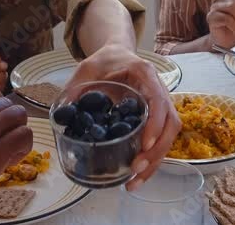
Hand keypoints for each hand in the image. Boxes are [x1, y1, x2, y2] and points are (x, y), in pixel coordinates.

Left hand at [65, 44, 181, 190]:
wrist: (116, 54)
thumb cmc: (104, 60)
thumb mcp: (86, 69)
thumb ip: (74, 88)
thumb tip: (64, 114)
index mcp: (145, 74)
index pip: (159, 100)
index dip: (155, 124)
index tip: (145, 145)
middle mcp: (159, 89)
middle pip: (171, 123)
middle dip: (157, 150)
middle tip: (136, 169)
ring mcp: (160, 104)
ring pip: (170, 135)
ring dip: (156, 160)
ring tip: (135, 181)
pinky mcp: (156, 117)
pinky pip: (161, 139)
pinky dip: (152, 158)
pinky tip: (137, 175)